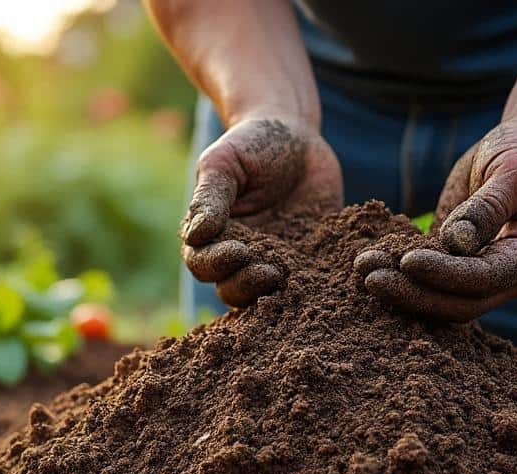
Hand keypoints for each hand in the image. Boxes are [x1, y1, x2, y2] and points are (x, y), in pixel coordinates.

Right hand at [181, 116, 342, 305]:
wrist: (297, 136)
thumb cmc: (250, 145)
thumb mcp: (225, 164)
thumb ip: (209, 198)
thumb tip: (195, 235)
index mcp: (211, 235)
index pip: (202, 263)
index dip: (216, 264)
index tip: (237, 250)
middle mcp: (240, 255)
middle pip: (231, 288)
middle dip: (245, 285)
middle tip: (268, 272)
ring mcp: (274, 260)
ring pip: (264, 295)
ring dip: (271, 293)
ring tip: (285, 277)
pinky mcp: (307, 260)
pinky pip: (308, 282)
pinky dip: (311, 287)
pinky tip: (321, 280)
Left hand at [355, 112, 516, 321]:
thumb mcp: (513, 171)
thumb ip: (487, 208)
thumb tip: (456, 244)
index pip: (484, 279)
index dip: (445, 275)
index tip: (407, 260)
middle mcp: (512, 278)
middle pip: (460, 303)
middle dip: (414, 293)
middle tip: (371, 276)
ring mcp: (486, 278)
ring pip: (441, 300)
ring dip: (401, 290)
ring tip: (363, 268)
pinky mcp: (460, 269)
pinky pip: (430, 284)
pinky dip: (401, 278)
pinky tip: (371, 262)